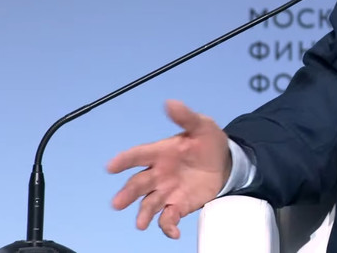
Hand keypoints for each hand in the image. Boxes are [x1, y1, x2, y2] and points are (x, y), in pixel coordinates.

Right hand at [107, 100, 231, 238]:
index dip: (125, 160)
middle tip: (118, 203)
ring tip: (140, 224)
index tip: (111, 166)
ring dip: (143, 214)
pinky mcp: (177, 205)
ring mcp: (166, 191)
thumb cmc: (208, 142)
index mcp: (160, 152)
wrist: (225, 163)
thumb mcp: (202, 126)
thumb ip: (186, 117)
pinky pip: (168, 218)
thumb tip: (171, 103)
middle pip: (138, 184)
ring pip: (148, 204)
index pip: (138, 155)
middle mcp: (158, 173)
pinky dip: (168, 227)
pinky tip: (173, 232)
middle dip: (127, 193)